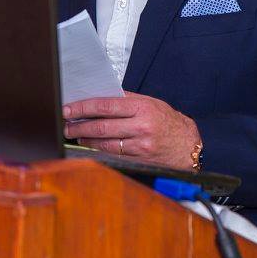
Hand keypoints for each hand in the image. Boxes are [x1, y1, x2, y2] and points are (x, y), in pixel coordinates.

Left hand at [63, 91, 200, 169]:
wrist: (190, 146)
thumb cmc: (168, 121)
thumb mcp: (151, 103)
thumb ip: (126, 100)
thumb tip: (99, 98)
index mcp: (142, 107)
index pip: (105, 106)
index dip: (83, 108)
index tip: (68, 108)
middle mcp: (141, 126)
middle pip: (101, 127)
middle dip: (79, 126)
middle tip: (66, 125)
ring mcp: (140, 145)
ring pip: (105, 143)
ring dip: (85, 139)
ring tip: (74, 135)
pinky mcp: (139, 160)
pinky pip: (113, 155)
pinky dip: (99, 150)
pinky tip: (91, 146)